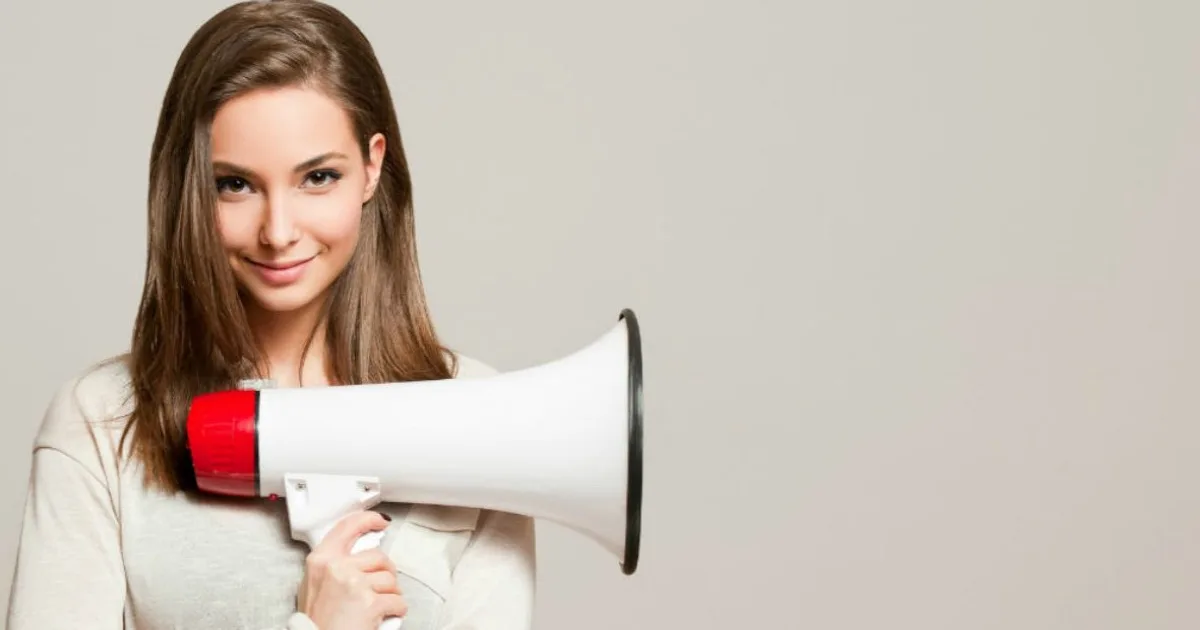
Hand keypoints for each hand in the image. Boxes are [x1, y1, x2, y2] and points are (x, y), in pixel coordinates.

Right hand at [296, 511, 407, 628]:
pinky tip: (384, 616)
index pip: (347, 527)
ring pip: (390, 579)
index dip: (367, 520)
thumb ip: (331, 565)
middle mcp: (337, 567)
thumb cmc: (316, 621)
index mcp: (321, 560)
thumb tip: (354, 554)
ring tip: (377, 606)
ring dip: (390, 593)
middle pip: (378, 556)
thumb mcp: (313, 584)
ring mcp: (355, 583)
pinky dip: (396, 610)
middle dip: (385, 572)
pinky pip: (397, 601)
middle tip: (378, 588)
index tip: (380, 521)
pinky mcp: (370, 601)